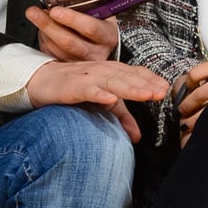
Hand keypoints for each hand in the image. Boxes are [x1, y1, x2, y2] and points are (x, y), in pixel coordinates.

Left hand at [25, 5, 117, 61]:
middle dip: (49, 25)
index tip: (54, 10)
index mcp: (107, 36)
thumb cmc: (100, 25)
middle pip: (69, 42)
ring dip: (44, 32)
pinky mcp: (70, 70)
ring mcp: (82, 64)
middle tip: (33, 12)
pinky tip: (42, 30)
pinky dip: (44, 41)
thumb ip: (84, 8)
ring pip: (58, 50)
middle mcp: (97, 53)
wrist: (103, 45)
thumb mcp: (100, 14)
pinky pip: (52, 56)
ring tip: (36, 16)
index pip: (91, 28)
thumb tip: (57, 0)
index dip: (72, 19)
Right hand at [26, 60, 167, 142]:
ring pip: (112, 80)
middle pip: (127, 76)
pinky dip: (99, 93)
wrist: (40, 81)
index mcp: (110, 71)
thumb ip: (120, 115)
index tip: (166, 90)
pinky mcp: (72, 86)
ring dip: (130, 87)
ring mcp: (87, 77)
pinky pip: (88, 89)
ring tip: (146, 94)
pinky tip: (110, 99)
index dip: (150, 80)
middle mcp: (101, 70)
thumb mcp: (100, 101)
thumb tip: (138, 136)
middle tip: (162, 92)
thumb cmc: (73, 88)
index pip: (135, 73)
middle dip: (146, 84)